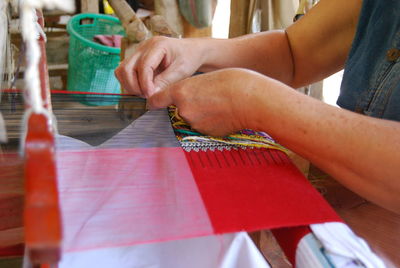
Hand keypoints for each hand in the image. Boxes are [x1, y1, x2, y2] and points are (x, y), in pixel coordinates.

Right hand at [115, 36, 203, 96]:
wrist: (191, 51)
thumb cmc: (188, 58)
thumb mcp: (181, 71)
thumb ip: (165, 82)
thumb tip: (151, 95)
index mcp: (158, 45)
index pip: (144, 65)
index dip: (145, 83)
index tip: (150, 95)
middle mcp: (144, 46)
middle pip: (127, 67)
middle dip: (134, 86)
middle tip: (147, 96)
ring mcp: (138, 52)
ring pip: (122, 70)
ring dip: (130, 85)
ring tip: (145, 93)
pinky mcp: (136, 59)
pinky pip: (124, 72)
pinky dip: (129, 82)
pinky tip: (142, 88)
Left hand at [148, 68, 263, 136]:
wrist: (251, 99)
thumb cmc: (232, 83)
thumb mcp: (204, 79)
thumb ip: (190, 90)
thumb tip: (184, 100)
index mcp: (181, 92)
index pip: (157, 100)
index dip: (155, 102)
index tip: (153, 103)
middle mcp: (183, 110)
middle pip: (178, 110)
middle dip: (188, 106)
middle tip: (206, 98)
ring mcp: (195, 124)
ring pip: (192, 119)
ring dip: (201, 115)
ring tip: (219, 105)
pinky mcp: (206, 133)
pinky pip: (204, 128)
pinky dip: (210, 123)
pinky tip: (224, 115)